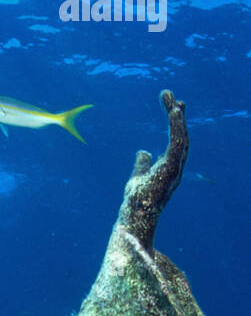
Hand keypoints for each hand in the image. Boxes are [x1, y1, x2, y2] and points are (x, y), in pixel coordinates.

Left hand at [117, 91, 188, 253]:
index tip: (172, 106)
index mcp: (169, 168)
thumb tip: (143, 151)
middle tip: (170, 97)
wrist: (134, 218)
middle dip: (177, 117)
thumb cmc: (136, 203)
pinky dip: (177, 126)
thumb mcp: (138, 177)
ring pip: (181, 138)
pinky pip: (178, 143)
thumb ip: (142, 165)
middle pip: (180, 137)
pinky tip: (173, 112)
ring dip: (177, 118)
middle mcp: (175, 168)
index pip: (175, 142)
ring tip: (172, 100)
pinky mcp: (171, 169)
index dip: (175, 125)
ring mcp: (175, 169)